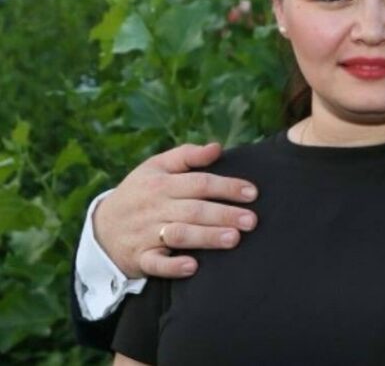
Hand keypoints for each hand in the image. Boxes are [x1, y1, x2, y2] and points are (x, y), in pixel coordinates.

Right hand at [93, 143, 258, 278]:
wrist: (101, 227)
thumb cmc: (140, 192)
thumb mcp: (156, 168)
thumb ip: (187, 156)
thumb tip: (217, 147)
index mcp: (161, 183)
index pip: (199, 183)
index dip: (227, 186)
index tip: (253, 193)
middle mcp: (154, 208)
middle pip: (194, 210)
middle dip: (224, 214)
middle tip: (252, 221)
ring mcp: (146, 234)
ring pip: (179, 235)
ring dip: (206, 237)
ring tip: (234, 239)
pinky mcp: (140, 258)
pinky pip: (155, 264)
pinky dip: (173, 266)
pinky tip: (193, 266)